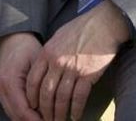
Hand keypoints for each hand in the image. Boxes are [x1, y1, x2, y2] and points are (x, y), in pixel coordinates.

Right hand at [0, 32, 43, 120]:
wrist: (13, 38)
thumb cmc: (28, 48)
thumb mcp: (39, 63)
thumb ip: (43, 85)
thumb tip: (53, 106)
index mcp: (10, 81)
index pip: (24, 111)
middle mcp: (1, 88)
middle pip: (17, 117)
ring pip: (13, 116)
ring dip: (29, 120)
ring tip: (48, 119)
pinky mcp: (0, 91)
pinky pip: (11, 109)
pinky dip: (24, 115)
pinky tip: (38, 114)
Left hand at [25, 1, 130, 120]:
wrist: (104, 24)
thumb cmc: (81, 28)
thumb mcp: (58, 37)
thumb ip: (49, 53)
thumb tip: (42, 67)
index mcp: (47, 53)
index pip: (33, 80)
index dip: (31, 96)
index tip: (32, 106)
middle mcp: (57, 62)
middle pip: (46, 92)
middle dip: (44, 109)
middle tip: (45, 119)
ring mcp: (72, 69)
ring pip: (61, 98)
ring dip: (59, 113)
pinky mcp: (88, 74)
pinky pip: (79, 97)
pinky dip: (76, 109)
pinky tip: (75, 116)